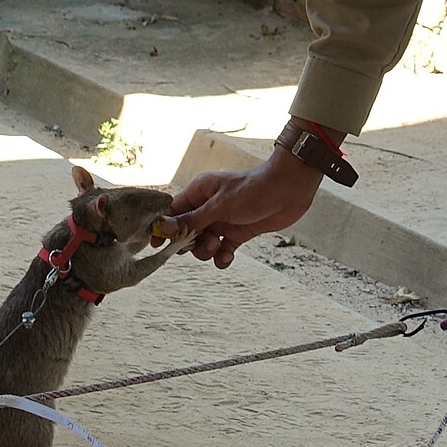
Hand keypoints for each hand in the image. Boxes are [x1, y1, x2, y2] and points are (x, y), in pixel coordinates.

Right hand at [165, 152, 322, 266]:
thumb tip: (164, 228)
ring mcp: (223, 220)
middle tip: (201, 241)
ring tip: (217, 246)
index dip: (164, 228)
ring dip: (206, 250)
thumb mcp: (219, 206)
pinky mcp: (239, 232)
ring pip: (203, 243)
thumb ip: (192, 219)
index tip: (158, 244)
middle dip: (189, 242)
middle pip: (186, 232)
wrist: (289, 190)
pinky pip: (222, 250)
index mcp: (199, 192)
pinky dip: (222, 257)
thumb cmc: (253, 190)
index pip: (172, 212)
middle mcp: (208, 207)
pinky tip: (227, 257)